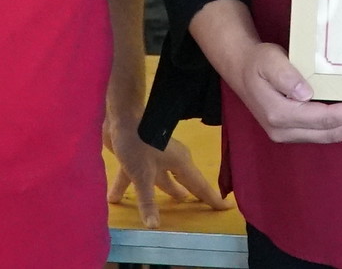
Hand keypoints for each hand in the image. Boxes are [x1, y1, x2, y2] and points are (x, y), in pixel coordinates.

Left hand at [102, 123, 227, 227]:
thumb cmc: (138, 144)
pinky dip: (127, 186)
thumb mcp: (142, 176)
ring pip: (161, 180)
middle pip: (185, 183)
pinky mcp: (138, 156)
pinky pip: (137, 176)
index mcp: (180, 163)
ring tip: (164, 212)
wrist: (121, 116)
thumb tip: (155, 226)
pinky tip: (114, 198)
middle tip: (201, 209)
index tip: (228, 207)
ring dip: (160, 194)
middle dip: (191, 196)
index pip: (200, 186)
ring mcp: (155, 157)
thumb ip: (148, 202)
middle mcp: (172, 160)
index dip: (213, 198)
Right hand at [229, 40, 341, 143]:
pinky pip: (321, 133)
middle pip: (329, 133)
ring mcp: (286, 134)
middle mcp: (283, 131)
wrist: (240, 69)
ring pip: (327, 136)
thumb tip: (306, 93)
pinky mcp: (290, 132)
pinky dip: (339, 124)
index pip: (324, 118)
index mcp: (279, 114)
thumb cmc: (257, 61)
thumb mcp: (268, 60)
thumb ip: (286, 75)